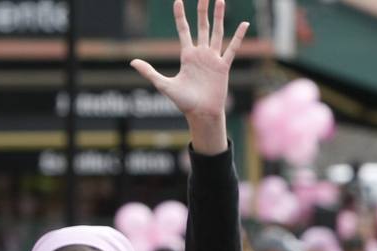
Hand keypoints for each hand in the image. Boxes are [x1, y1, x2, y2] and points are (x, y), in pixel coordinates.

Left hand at [130, 0, 247, 153]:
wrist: (201, 113)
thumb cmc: (184, 102)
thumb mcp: (163, 85)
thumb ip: (149, 72)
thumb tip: (132, 61)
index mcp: (187, 56)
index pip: (184, 30)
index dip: (180, 16)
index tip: (178, 0)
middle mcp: (201, 54)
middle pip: (202, 26)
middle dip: (202, 10)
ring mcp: (213, 58)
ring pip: (217, 32)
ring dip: (219, 17)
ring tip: (221, 0)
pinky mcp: (223, 66)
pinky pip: (232, 48)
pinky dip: (238, 37)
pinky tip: (244, 24)